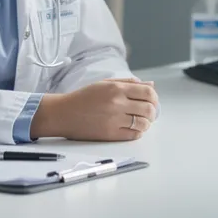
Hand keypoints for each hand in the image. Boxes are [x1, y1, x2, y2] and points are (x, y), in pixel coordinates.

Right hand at [31, 79, 157, 141]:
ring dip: (146, 123)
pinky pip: (134, 135)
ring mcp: (114, 120)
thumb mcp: (104, 84)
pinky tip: (132, 128)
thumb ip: (128, 83)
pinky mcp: (110, 134)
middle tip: (148, 113)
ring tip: (140, 121)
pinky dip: (137, 132)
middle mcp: (117, 103)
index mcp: (116, 89)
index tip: (152, 101)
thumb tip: (150, 84)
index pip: (148, 92)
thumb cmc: (83, 98)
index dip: (154, 97)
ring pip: (144, 124)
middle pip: (149, 109)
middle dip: (152, 111)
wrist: (63, 114)